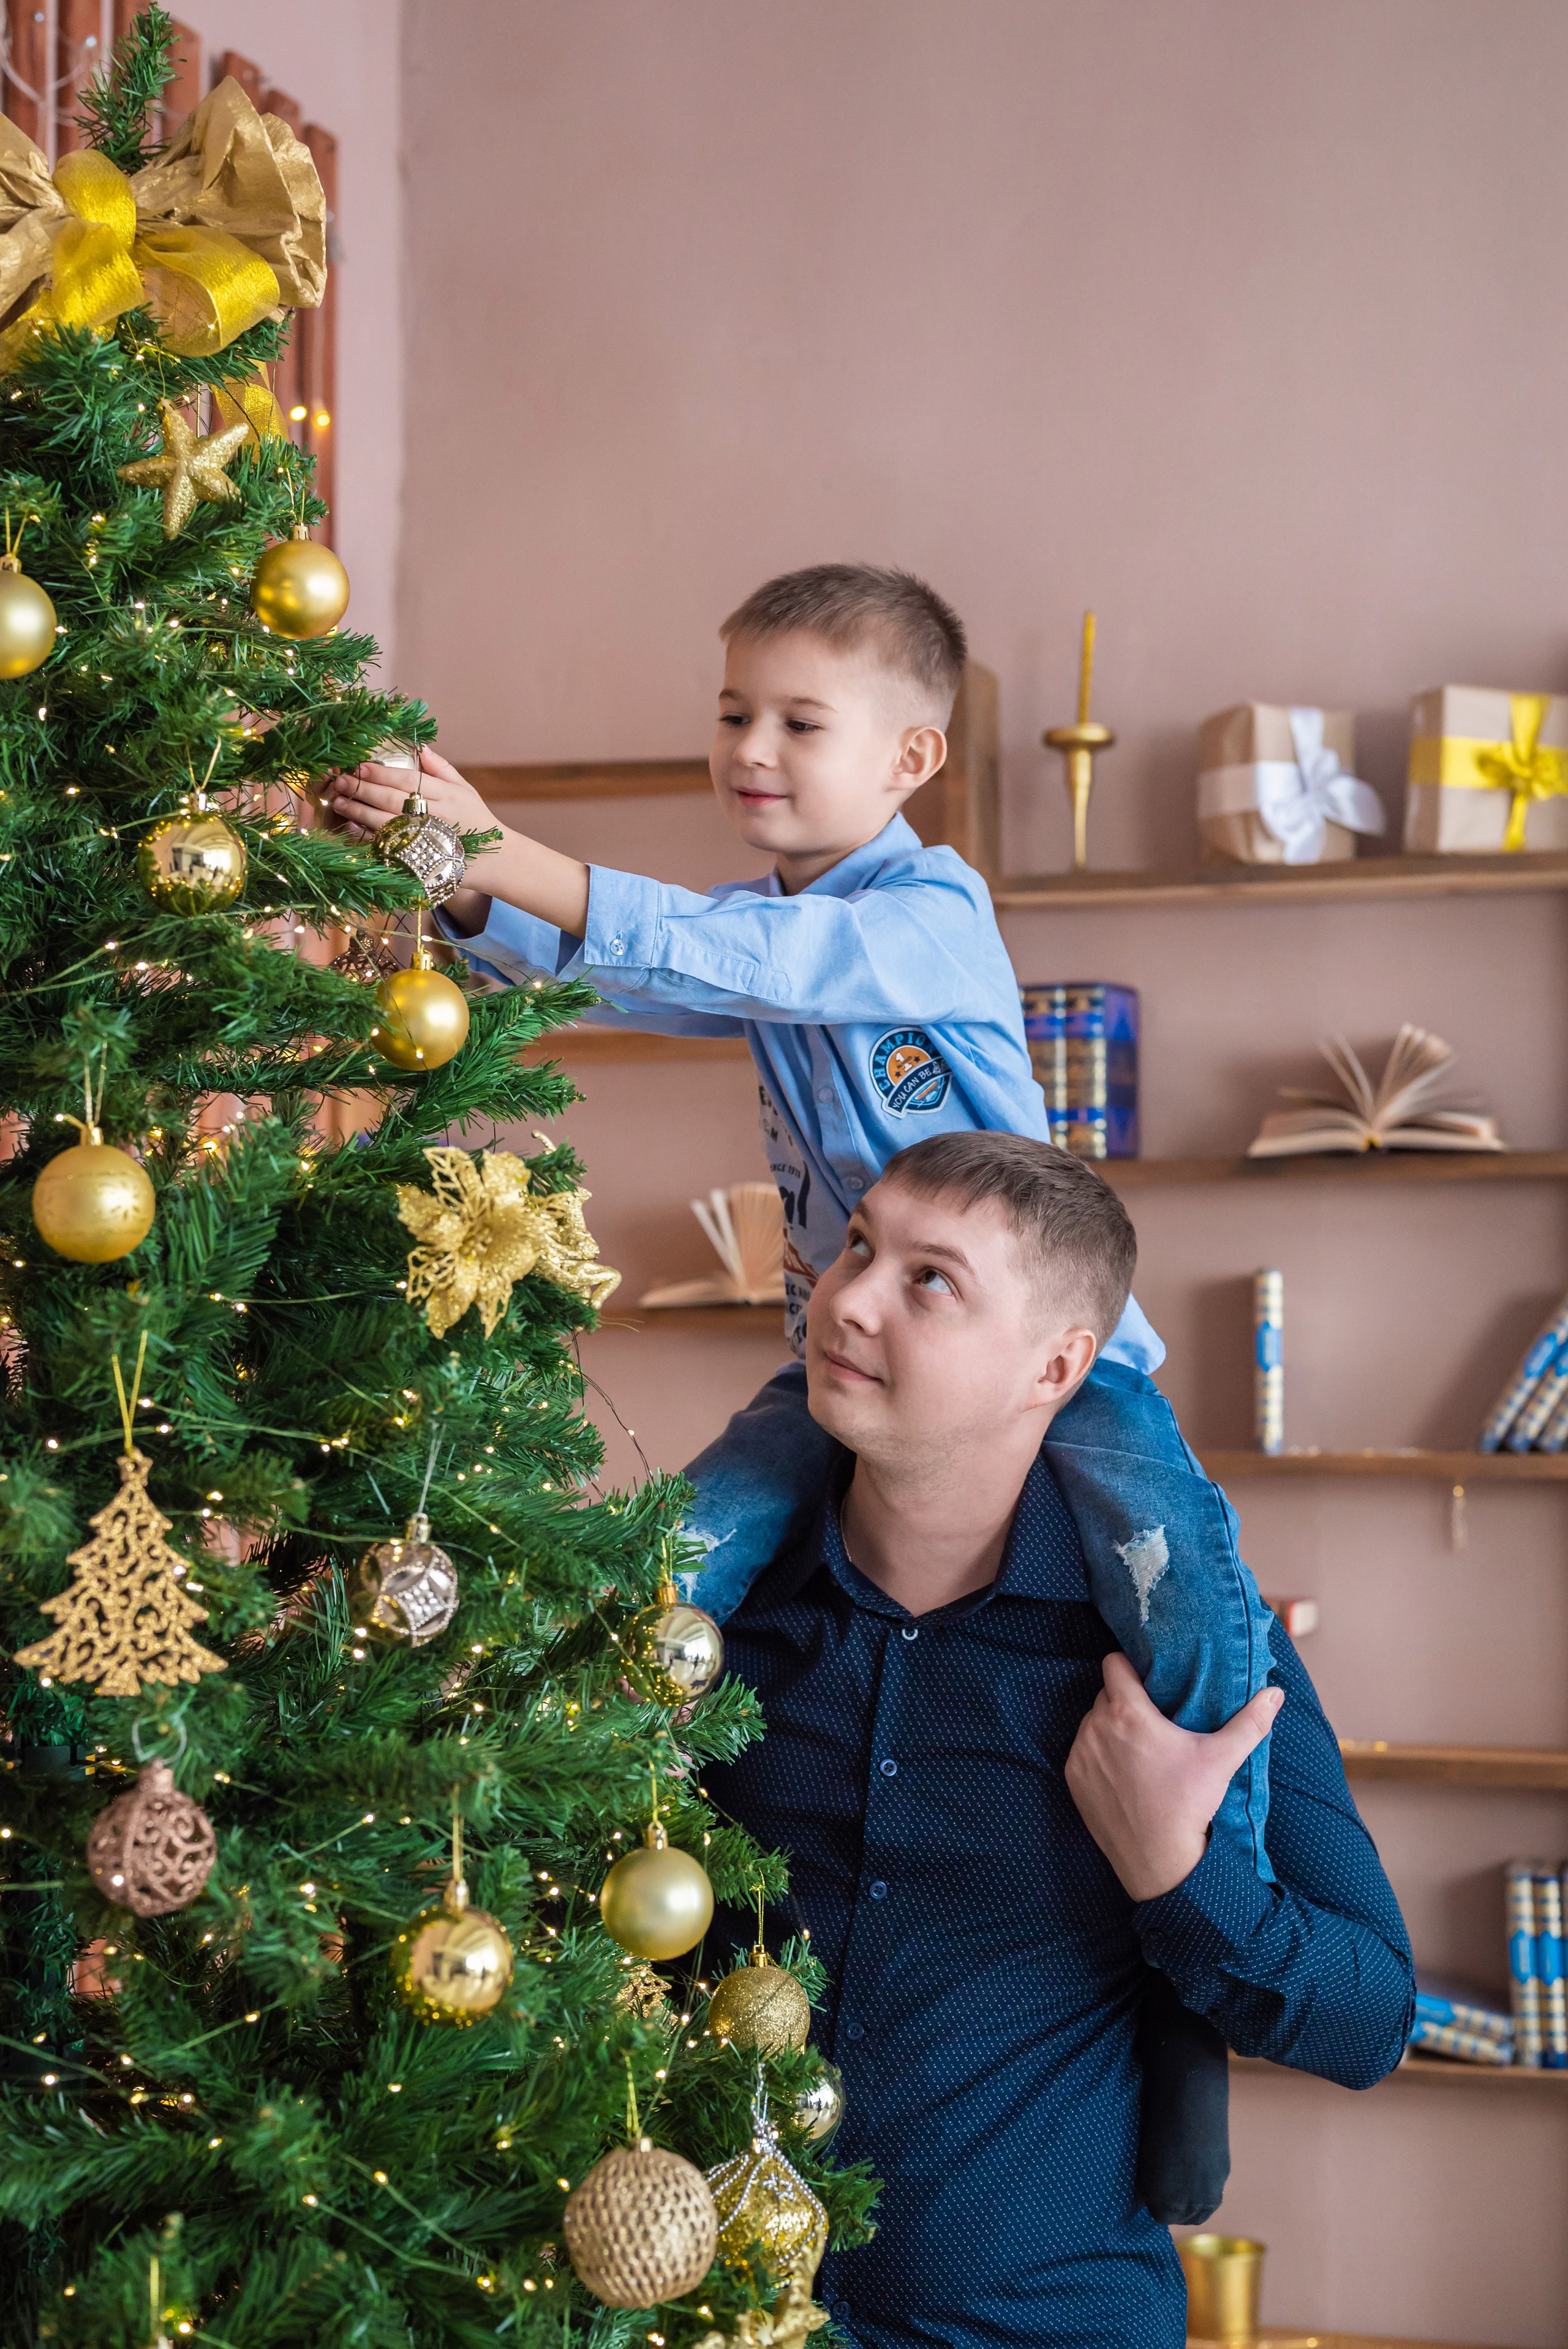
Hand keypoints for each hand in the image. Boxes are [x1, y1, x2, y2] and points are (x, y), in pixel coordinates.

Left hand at [324, 746, 590, 939]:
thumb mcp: (466, 790)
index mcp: (448, 797)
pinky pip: (390, 851)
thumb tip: (419, 747)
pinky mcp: (422, 864)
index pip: (408, 781)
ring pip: (388, 825)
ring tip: (341, 802)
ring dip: (360, 813)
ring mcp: (429, 843)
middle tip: (342, 781)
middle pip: (393, 801)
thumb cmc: (477, 822)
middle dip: (364, 790)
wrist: (497, 862)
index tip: (360, 765)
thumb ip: (442, 769)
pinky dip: (369, 840)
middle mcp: (438, 818)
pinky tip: (353, 830)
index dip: (381, 773)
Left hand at [1064, 1651, 1282, 1902]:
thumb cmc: (1189, 1805)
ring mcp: (1081, 1753)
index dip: (1129, 1666)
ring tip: (1138, 1748)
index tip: (1147, 1681)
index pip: (1114, 1663)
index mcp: (1127, 1712)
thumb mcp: (1222, 1760)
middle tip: (1151, 1720)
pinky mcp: (1073, 1778)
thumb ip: (1250, 1723)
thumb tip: (1275, 1694)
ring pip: (1092, 1723)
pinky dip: (1097, 1755)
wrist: (1159, 1862)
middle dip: (1124, 1701)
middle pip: (1106, 1694)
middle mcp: (1096, 1727)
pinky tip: (1121, 1772)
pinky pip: (1082, 1751)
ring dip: (1109, 1728)